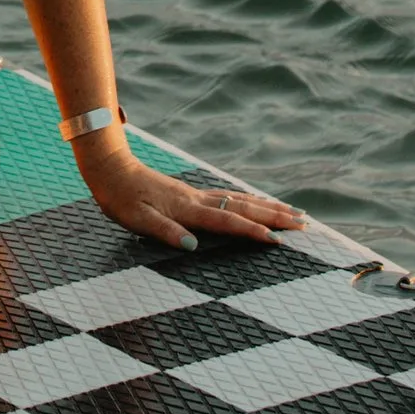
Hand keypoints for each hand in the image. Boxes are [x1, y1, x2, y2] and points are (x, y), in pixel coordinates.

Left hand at [76, 131, 302, 250]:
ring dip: (268, 207)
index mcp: (187, 209)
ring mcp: (196, 194)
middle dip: (275, 217)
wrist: (109, 166)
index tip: (279, 242)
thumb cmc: (119, 197)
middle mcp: (197, 199)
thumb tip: (192, 246)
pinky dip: (250, 201)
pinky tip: (257, 204)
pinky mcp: (191, 193)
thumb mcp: (134, 219)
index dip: (253, 233)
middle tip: (305, 224)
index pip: (227, 222)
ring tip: (294, 212)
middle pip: (244, 207)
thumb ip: (163, 232)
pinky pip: (230, 197)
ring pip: (241, 199)